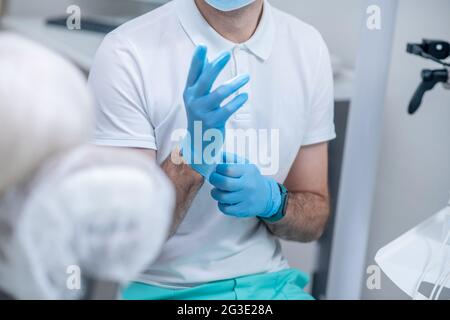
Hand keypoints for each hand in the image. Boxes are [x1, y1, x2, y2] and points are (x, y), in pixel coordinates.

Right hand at [182, 46, 249, 177]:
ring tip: (246, 77)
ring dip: (234, 84)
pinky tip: (244, 96)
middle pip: (205, 80)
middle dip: (215, 67)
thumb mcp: (198, 96)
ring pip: (219, 94)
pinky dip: (237, 101)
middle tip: (227, 54)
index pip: (193, 73)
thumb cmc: (201, 114)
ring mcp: (202, 112)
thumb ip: (201, 78)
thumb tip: (206, 56)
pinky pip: (227, 109)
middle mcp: (193, 100)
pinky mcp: (213, 122)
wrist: (199, 142)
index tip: (202, 46)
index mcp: (189, 92)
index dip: (197, 60)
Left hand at [209, 154, 281, 217]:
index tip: (216, 169)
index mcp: (248, 171)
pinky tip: (223, 200)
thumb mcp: (245, 165)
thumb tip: (216, 154)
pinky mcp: (243, 210)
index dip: (218, 169)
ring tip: (217, 190)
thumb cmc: (251, 179)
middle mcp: (248, 185)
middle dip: (214, 180)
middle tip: (213, 179)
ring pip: (222, 197)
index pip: (227, 169)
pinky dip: (221, 204)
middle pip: (224, 183)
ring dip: (215, 193)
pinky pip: (225, 208)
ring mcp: (246, 199)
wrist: (266, 196)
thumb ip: (231, 159)